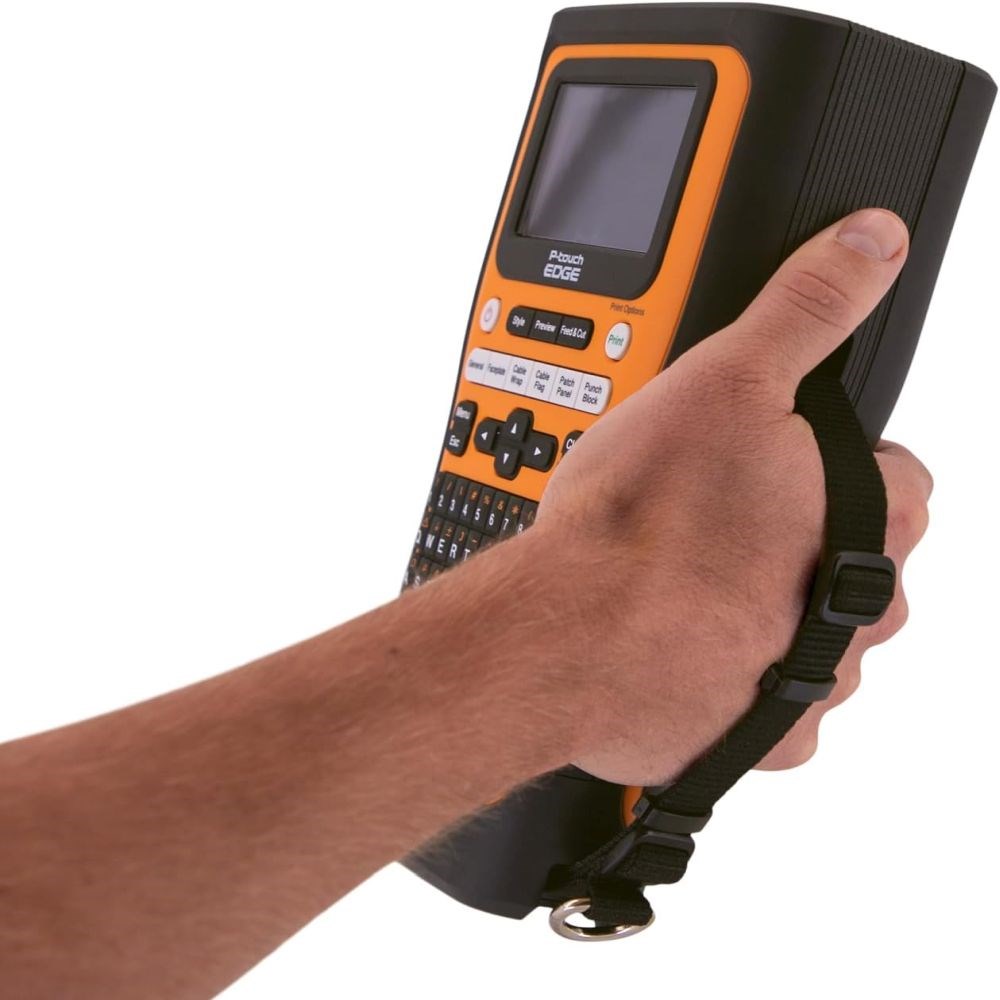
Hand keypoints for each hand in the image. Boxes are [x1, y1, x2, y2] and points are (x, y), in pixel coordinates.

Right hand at [536, 208, 931, 786]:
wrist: (568, 633)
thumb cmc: (641, 522)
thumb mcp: (725, 379)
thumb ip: (806, 308)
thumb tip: (869, 244)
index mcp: (872, 523)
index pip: (902, 479)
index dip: (840, 460)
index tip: (784, 462)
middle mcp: (861, 615)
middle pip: (856, 562)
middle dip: (798, 540)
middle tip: (719, 521)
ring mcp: (812, 687)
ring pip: (810, 637)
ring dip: (762, 609)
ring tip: (687, 582)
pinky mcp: (754, 741)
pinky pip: (763, 707)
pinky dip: (728, 678)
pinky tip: (678, 643)